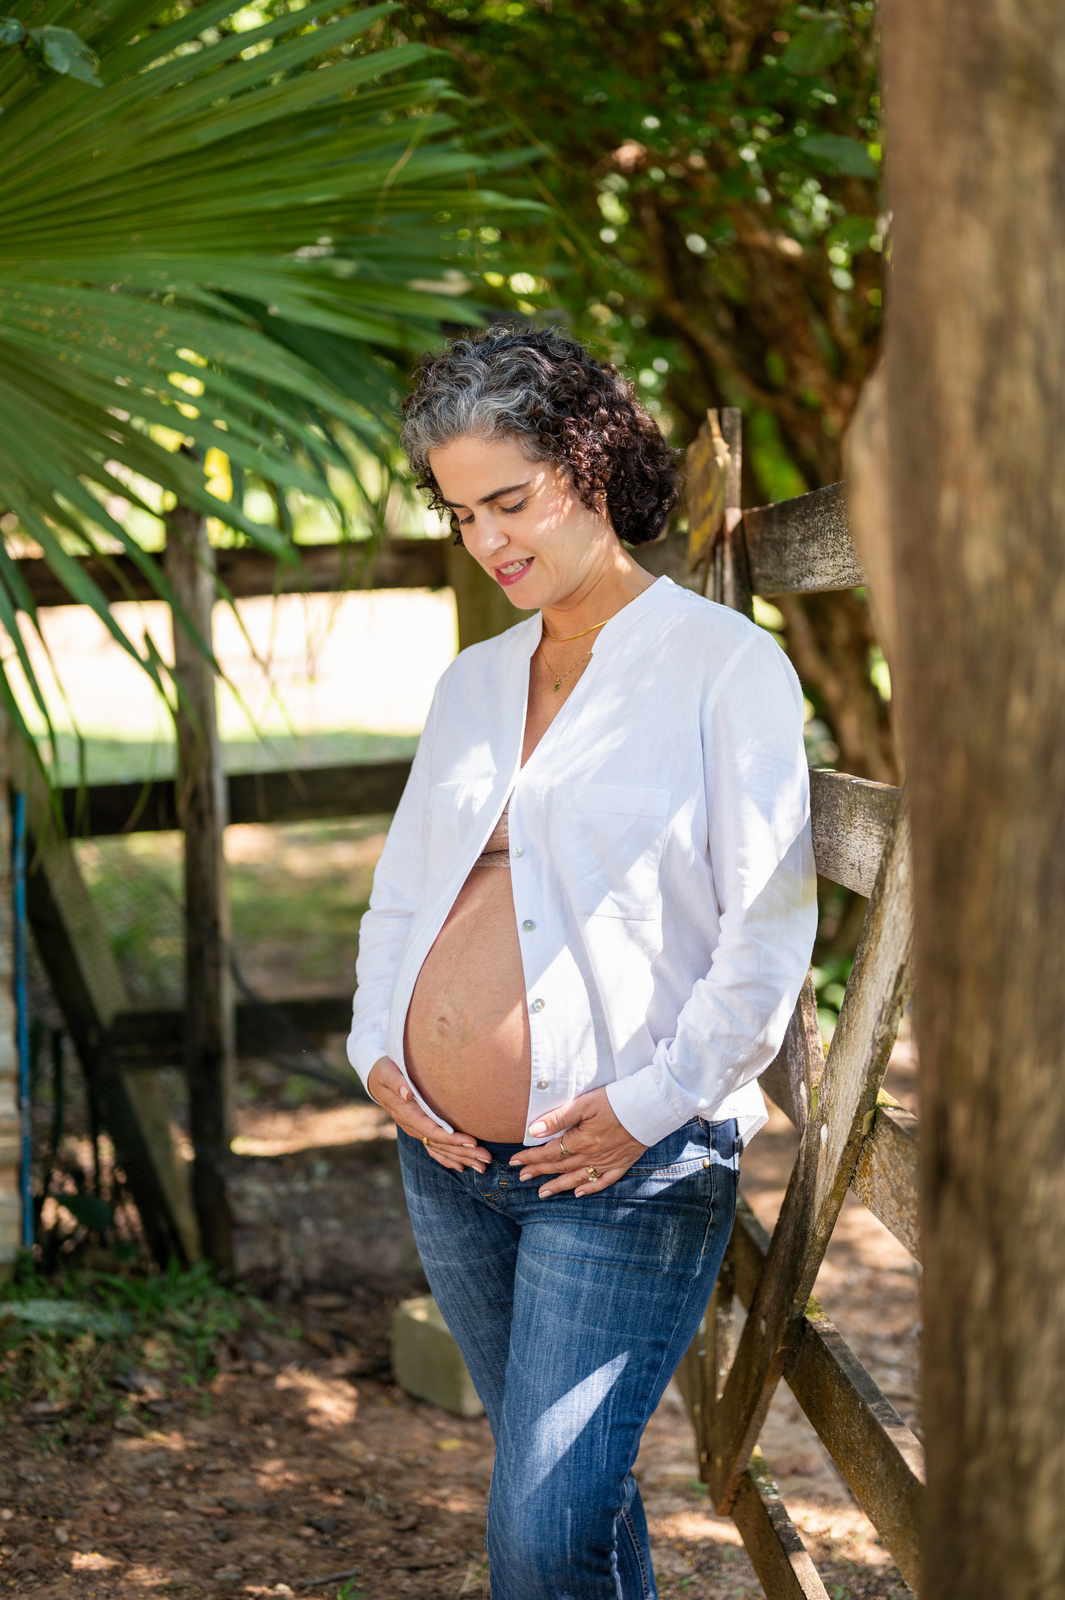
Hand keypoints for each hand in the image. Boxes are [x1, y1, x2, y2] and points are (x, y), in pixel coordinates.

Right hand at [367, 1058, 490, 1173]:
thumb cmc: (385, 1071)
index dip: (452, 1139)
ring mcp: (416, 1130)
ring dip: (461, 1159)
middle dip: (464, 1153)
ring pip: (440, 1149)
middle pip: (441, 1144)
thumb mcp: (388, 1072)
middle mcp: (413, 1126)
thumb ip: (397, 1082)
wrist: (375, 1080)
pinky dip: (447, 1159)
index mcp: (408, 1114)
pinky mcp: (419, 1130)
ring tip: (482, 1167)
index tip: (472, 1142)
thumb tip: (406, 1093)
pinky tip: (462, 1167)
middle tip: (486, 1160)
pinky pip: (433, 1148)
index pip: (432, 1131)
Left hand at [511, 1086, 646, 1196]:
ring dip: (558, 1186)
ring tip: (542, 1193)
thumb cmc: (616, 1100)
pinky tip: (578, 1194)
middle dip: (539, 1172)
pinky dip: (589, 1189)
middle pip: (560, 1166)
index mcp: (581, 1140)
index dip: (531, 1157)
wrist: (651, 1106)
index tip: (515, 1162)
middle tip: (522, 1178)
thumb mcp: (585, 1103)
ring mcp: (607, 1162)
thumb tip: (534, 1130)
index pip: (549, 1152)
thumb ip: (559, 1117)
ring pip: (578, 1178)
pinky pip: (603, 1181)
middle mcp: (592, 1155)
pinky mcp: (622, 1163)